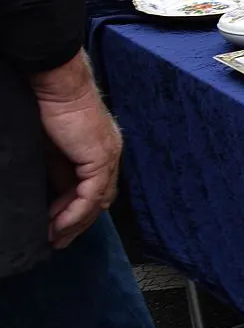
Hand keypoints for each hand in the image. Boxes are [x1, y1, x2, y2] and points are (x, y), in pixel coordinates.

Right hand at [36, 53, 120, 249]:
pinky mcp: (99, 159)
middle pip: (98, 200)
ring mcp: (108, 158)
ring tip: (54, 239)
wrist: (57, 86)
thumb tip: (52, 193)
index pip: (93, 189)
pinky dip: (74, 214)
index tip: (56, 227)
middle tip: (57, 241)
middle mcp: (110, 156)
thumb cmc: (50, 109)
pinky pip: (90, 196)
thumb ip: (57, 170)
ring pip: (96, 202)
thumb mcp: (51, 148)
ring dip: (74, 224)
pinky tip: (58, 226)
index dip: (75, 211)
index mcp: (100, 151)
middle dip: (77, 223)